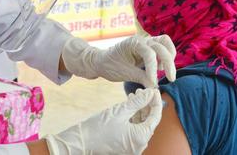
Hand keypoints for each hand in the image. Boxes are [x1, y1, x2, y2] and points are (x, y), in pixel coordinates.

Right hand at [45, 88, 162, 154]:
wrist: (80, 141)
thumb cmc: (98, 127)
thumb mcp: (120, 111)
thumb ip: (138, 101)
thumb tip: (151, 93)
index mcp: (141, 138)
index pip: (155, 117)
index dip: (155, 101)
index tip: (154, 90)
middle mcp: (140, 145)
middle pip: (149, 121)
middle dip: (146, 105)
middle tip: (142, 91)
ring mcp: (133, 147)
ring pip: (141, 125)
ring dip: (139, 110)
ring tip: (134, 96)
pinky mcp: (125, 146)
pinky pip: (134, 130)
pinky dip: (133, 118)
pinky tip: (128, 107)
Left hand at [61, 34, 176, 87]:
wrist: (102, 61)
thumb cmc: (110, 66)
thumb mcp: (124, 73)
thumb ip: (141, 78)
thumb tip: (156, 87)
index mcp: (133, 43)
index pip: (149, 53)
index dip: (152, 68)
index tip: (153, 82)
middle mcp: (141, 40)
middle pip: (163, 45)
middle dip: (168, 62)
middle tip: (171, 79)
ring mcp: (146, 42)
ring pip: (165, 43)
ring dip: (169, 57)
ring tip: (164, 71)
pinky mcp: (149, 48)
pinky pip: (163, 48)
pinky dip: (165, 58)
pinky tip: (158, 69)